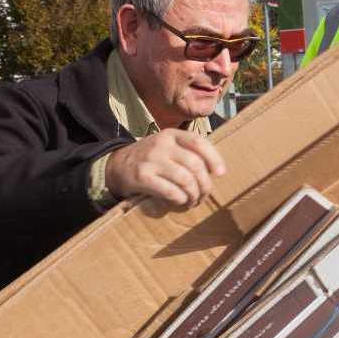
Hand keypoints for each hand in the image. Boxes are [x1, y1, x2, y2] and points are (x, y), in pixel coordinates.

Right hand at [104, 128, 225, 207]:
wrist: (117, 165)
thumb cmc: (151, 159)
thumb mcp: (168, 147)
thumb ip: (188, 153)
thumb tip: (216, 170)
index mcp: (171, 135)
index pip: (199, 143)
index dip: (214, 158)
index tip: (221, 173)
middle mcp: (162, 144)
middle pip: (195, 165)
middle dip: (205, 184)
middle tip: (204, 195)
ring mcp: (151, 160)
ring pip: (185, 180)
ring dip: (193, 195)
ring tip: (192, 201)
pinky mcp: (142, 177)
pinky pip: (170, 191)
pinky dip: (179, 200)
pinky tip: (179, 202)